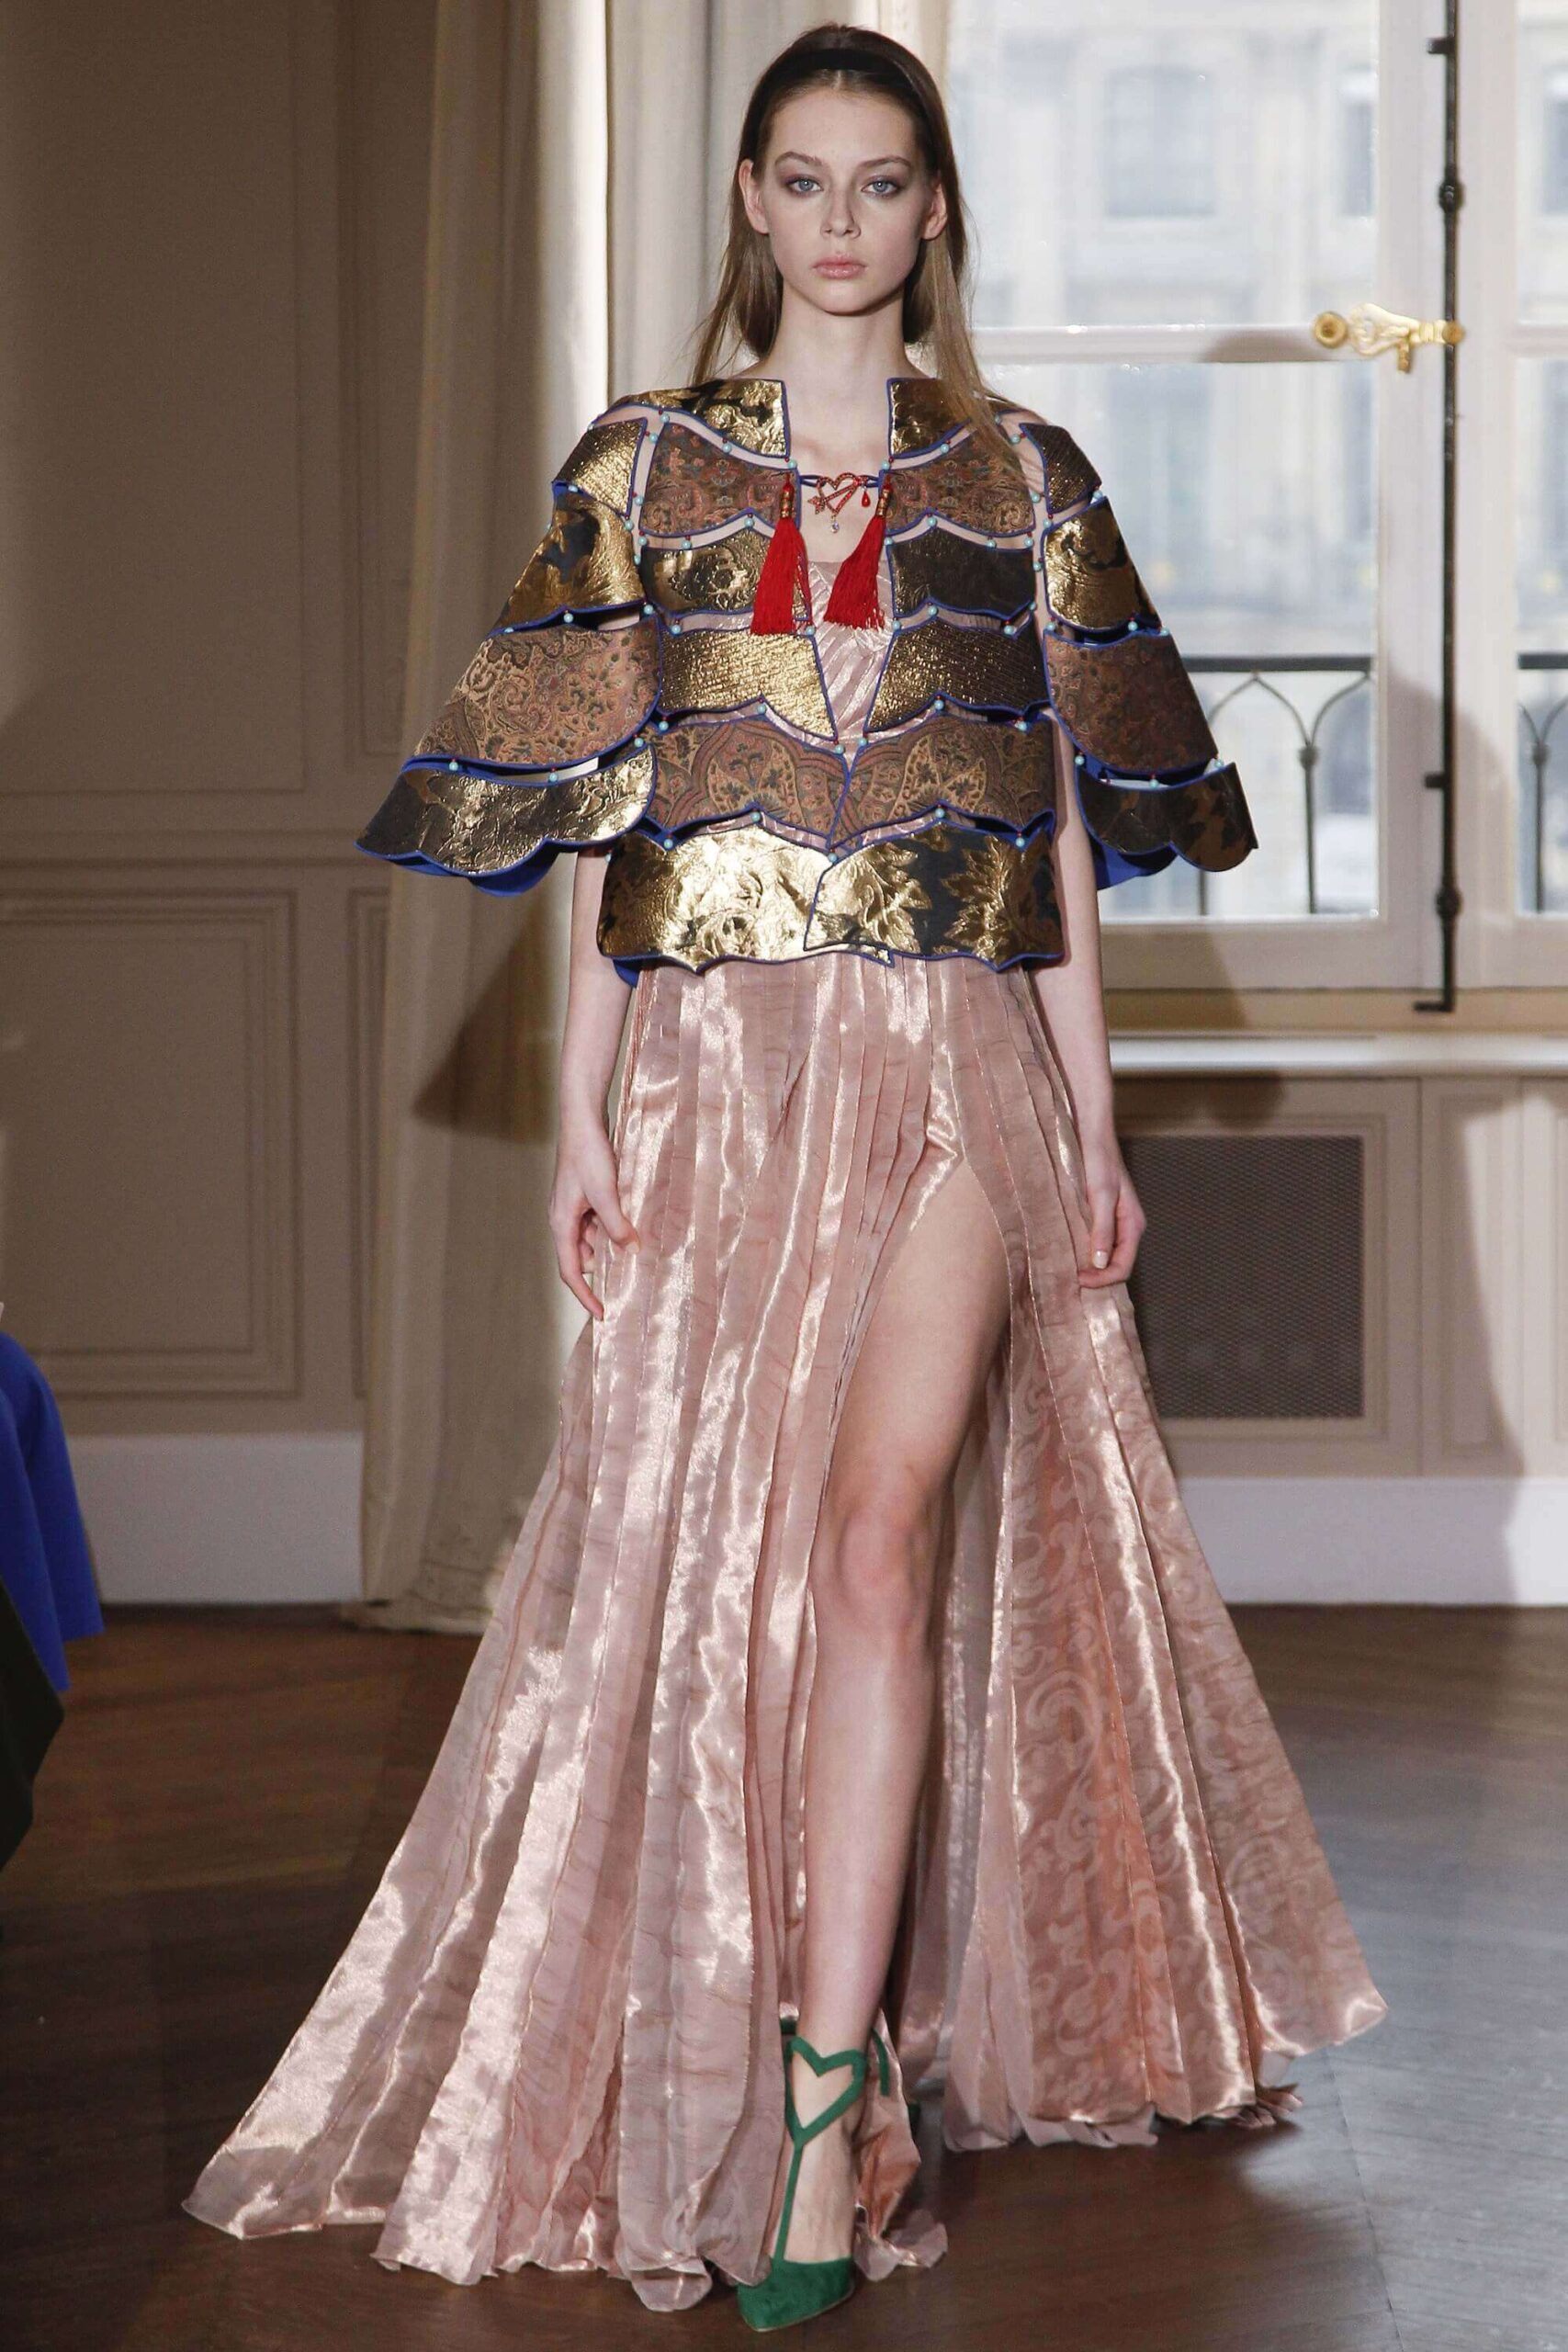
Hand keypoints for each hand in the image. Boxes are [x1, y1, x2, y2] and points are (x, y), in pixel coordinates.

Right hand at [549, 1109, 639, 1319]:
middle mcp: (564, 1220)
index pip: (571, 1271)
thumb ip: (617, 1224)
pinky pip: (600, 1223)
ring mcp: (575, 1208)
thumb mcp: (605, 1193)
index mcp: (561, 1224)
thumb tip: (632, 1251)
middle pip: (584, 1258)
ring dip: (613, 1246)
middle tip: (635, 1276)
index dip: (585, 1296)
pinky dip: (615, 1228)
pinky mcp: (586, 1197)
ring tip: (639, 1248)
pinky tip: (634, 1224)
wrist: (583, 1121)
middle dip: (606, 1268)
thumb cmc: (587, 1154)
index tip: (603, 1314)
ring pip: (594, 1240)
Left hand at [1077, 1133, 1144, 1287]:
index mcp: (1133, 1224)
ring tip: (1067, 1270)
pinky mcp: (1098, 1213)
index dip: (1103, 1279)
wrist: (1088, 1132)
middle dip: (1097, 1276)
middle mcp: (1125, 1226)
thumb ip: (1102, 1229)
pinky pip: (1094, 1240)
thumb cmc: (1097, 1159)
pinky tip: (1067, 1251)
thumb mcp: (1101, 1195)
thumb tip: (1100, 1262)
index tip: (1079, 1279)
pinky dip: (1083, 1250)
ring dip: (1089, 1265)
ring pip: (1104, 1254)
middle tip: (1071, 1280)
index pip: (1123, 1266)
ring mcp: (1112, 1220)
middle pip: (1115, 1264)